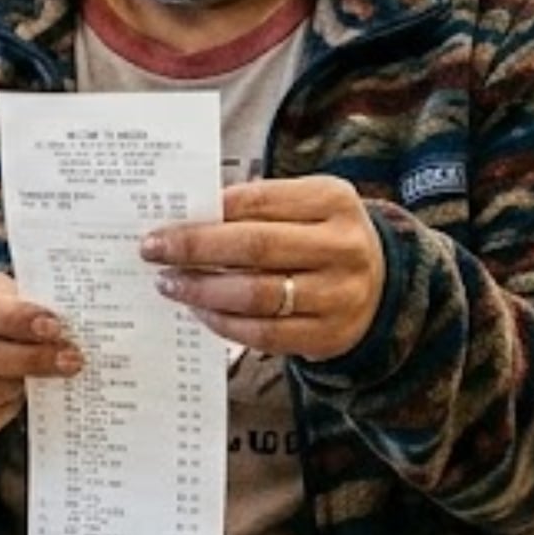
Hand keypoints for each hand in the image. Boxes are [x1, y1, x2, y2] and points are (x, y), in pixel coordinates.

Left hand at [142, 177, 386, 362]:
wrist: (380, 288)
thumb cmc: (321, 239)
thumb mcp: (303, 208)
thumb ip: (255, 208)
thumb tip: (185, 218)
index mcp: (333, 199)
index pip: (257, 199)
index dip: (206, 213)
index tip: (163, 223)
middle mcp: (342, 246)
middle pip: (254, 246)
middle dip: (194, 249)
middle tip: (153, 252)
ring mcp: (339, 294)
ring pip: (256, 295)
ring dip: (202, 291)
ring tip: (170, 284)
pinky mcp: (328, 335)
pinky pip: (264, 334)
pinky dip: (224, 323)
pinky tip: (200, 312)